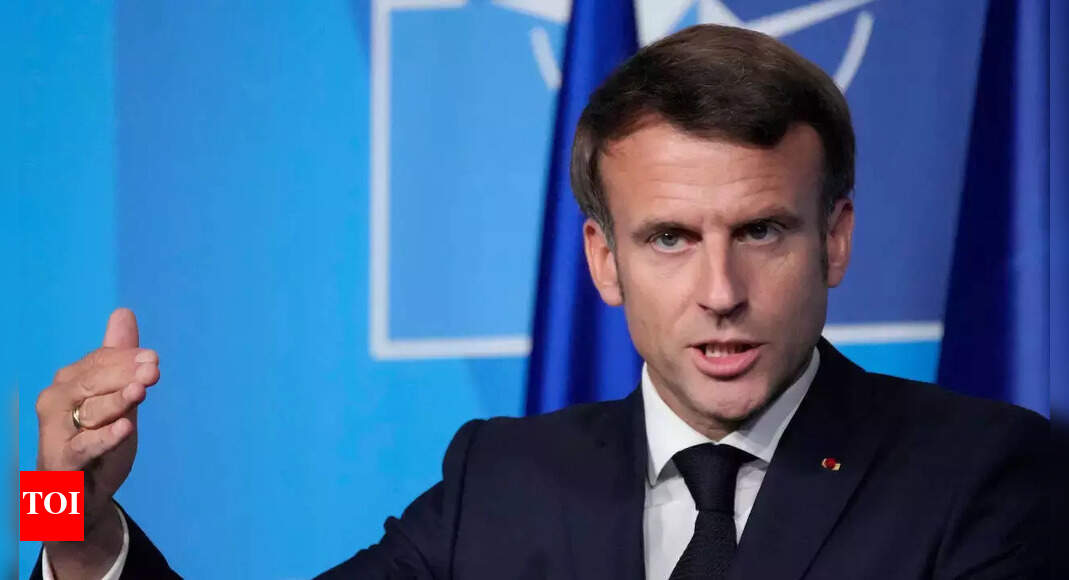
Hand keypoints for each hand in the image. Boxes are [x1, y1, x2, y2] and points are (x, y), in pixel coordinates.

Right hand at [35, 308, 159, 576]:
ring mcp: (56, 432)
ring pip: (92, 410)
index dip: (126, 358)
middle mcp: (56, 402)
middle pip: (93, 381)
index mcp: (68, 382)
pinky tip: (125, 427)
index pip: (99, 361)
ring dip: (117, 400)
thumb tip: (123, 313)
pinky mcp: (63, 462)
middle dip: (126, 373)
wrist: (81, 494)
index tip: (154, 359)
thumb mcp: (116, 396)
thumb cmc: (97, 440)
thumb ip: (118, 358)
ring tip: (141, 391)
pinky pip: (85, 445)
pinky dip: (105, 437)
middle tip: (154, 370)